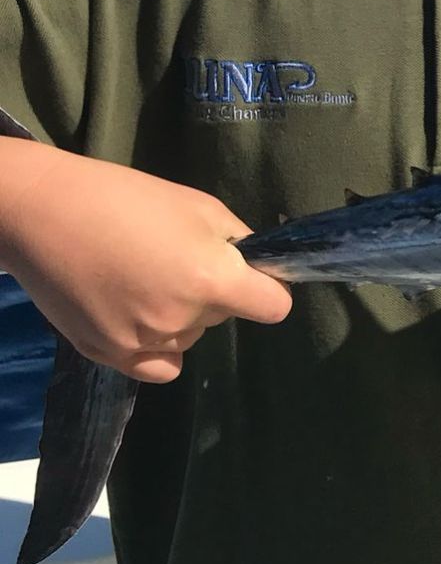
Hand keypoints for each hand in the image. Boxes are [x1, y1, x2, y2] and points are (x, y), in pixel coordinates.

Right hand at [0, 145, 291, 382]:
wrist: (44, 212)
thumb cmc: (127, 198)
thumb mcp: (200, 207)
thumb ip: (238, 243)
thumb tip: (259, 268)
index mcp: (211, 279)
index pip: (273, 307)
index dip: (267, 289)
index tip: (250, 277)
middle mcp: (182, 319)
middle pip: (223, 317)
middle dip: (211, 292)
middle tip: (173, 259)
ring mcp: (143, 342)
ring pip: (189, 336)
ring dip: (180, 316)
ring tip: (140, 277)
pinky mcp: (108, 355)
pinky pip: (159, 365)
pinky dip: (159, 346)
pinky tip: (140, 316)